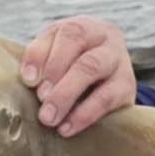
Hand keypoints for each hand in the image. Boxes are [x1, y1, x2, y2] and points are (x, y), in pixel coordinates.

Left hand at [20, 15, 136, 136]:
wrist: (110, 93)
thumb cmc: (71, 74)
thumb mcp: (54, 60)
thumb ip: (40, 61)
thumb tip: (29, 78)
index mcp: (83, 27)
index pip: (64, 31)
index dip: (42, 54)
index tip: (27, 80)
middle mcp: (104, 37)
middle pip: (77, 41)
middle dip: (54, 71)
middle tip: (40, 98)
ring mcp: (119, 59)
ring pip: (91, 67)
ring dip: (65, 93)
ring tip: (48, 118)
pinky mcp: (127, 87)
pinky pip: (106, 98)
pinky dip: (83, 114)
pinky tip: (66, 128)